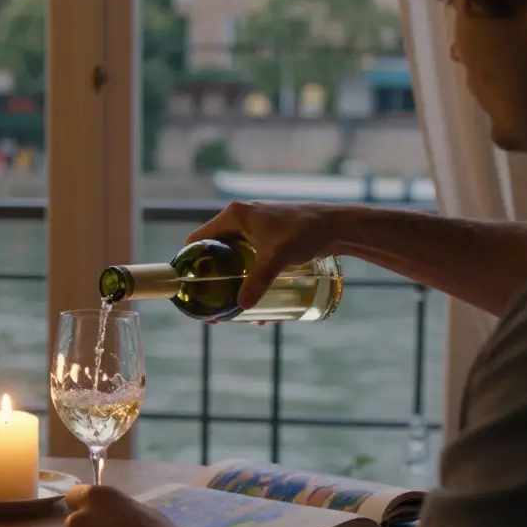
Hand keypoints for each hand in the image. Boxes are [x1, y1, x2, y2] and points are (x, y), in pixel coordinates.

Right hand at [186, 201, 338, 311]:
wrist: (337, 226)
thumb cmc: (305, 232)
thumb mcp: (277, 257)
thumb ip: (259, 280)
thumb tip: (243, 307)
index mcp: (234, 216)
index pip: (197, 239)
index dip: (189, 262)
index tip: (189, 287)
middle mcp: (240, 220)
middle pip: (214, 254)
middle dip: (213, 282)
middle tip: (213, 306)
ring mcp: (255, 231)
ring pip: (233, 261)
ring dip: (232, 285)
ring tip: (236, 311)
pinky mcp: (268, 240)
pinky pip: (249, 262)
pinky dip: (249, 280)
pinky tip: (259, 303)